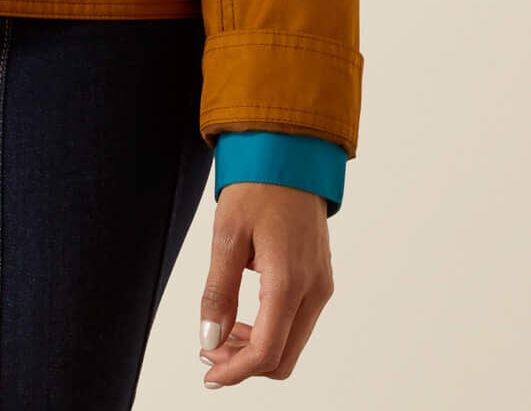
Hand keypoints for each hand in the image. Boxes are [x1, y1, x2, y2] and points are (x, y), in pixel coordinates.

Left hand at [196, 181, 334, 386]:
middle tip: (209, 352)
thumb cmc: (257, 187)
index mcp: (289, 280)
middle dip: (245, 365)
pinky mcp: (320, 280)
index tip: (209, 373)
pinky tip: (243, 320)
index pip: (268, 350)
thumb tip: (210, 340)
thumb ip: (218, 292)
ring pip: (292, 344)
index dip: (236, 371)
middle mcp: (314, 290)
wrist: (290, 155)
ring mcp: (322, 286)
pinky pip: (298, 323)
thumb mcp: (226, 235)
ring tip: (220, 335)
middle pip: (283, 357)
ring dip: (257, 350)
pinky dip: (271, 332)